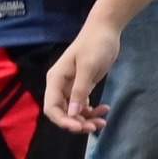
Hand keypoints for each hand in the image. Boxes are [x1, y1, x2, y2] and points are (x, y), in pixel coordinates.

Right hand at [42, 17, 124, 133]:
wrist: (106, 30)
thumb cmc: (95, 45)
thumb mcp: (88, 67)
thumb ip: (79, 90)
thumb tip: (72, 114)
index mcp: (56, 79)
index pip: (52, 108)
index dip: (63, 121)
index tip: (80, 128)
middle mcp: (60, 85)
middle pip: (63, 112)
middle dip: (77, 122)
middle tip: (96, 127)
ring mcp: (71, 86)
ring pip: (74, 110)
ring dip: (86, 119)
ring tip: (103, 121)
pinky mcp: (82, 86)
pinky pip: (83, 104)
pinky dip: (92, 110)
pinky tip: (105, 109)